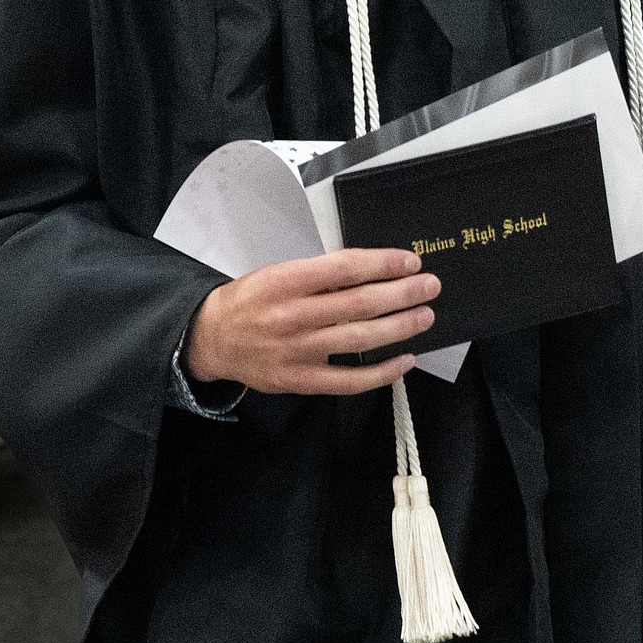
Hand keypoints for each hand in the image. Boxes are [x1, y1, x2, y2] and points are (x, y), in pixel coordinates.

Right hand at [185, 248, 439, 395]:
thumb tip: (372, 271)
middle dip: (402, 294)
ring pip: (359, 339)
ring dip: (399, 328)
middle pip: (359, 303)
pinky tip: (404, 361)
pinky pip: (349, 380)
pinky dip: (381, 372)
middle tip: (430, 286)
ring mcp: (297, 352)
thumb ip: (319, 274)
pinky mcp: (300, 381)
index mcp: (286, 281)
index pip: (344, 269)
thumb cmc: (250, 300)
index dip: (382, 264)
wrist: (212, 339)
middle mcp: (292, 316)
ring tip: (424, 316)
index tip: (410, 262)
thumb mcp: (278, 272)